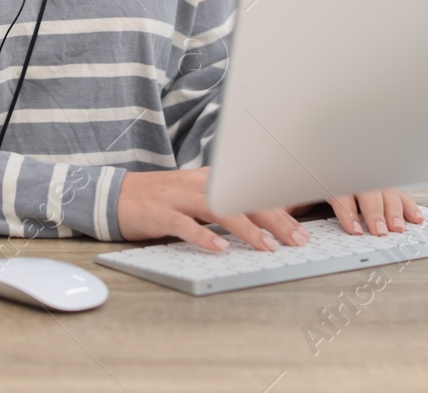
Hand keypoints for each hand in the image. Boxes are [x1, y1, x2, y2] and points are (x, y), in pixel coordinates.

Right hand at [116, 168, 421, 252]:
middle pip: (244, 196)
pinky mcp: (161, 214)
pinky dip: (204, 237)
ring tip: (267, 247)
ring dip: (248, 229)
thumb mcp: (200, 197)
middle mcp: (201, 184)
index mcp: (214, 179)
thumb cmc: (166, 201)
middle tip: (298, 239)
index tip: (308, 219)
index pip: (254, 186)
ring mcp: (180, 197)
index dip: (283, 202)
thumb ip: (231, 204)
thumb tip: (272, 220)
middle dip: (276, 218)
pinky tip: (219, 249)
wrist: (119, 196)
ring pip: (221, 209)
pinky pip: (186, 226)